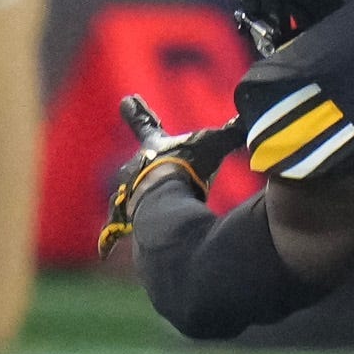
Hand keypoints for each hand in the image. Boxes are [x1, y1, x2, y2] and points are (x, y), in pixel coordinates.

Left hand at [96, 94, 243, 255]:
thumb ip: (231, 133)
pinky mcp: (125, 219)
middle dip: (140, 163)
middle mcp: (135, 168)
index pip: (146, 123)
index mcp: (153, 146)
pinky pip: (113, 231)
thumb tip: (251, 119)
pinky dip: (109, 241)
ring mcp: (128, 194)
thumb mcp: (214, 145)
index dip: (138, 112)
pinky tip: (103, 253)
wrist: (165, 201)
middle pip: (134, 162)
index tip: (126, 100)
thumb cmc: (187, 169)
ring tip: (134, 206)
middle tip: (141, 163)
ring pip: (125, 195)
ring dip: (131, 198)